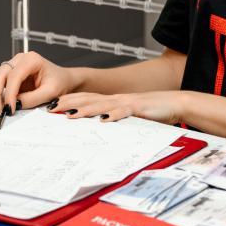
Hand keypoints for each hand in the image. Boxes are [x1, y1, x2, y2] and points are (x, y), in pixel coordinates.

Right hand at [0, 51, 76, 115]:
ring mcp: (12, 65)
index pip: (14, 75)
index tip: (10, 108)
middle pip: (0, 74)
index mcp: (32, 59)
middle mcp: (20, 59)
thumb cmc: (59, 82)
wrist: (62, 80)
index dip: (9, 93)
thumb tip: (15, 104)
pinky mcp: (8, 73)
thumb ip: (33, 98)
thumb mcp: (51, 92)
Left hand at [49, 90, 186, 125]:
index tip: (52, 105)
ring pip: (103, 105)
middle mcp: (116, 100)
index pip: (87, 99)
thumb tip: (98, 126)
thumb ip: (114, 118)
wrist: (174, 104)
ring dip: (86, 110)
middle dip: (69, 103)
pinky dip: (114, 116)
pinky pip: (124, 112)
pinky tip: (104, 120)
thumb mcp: (129, 116)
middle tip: (51, 108)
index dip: (69, 100)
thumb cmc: (151, 112)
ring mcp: (127, 103)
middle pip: (89, 99)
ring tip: (70, 115)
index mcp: (113, 102)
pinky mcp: (139, 109)